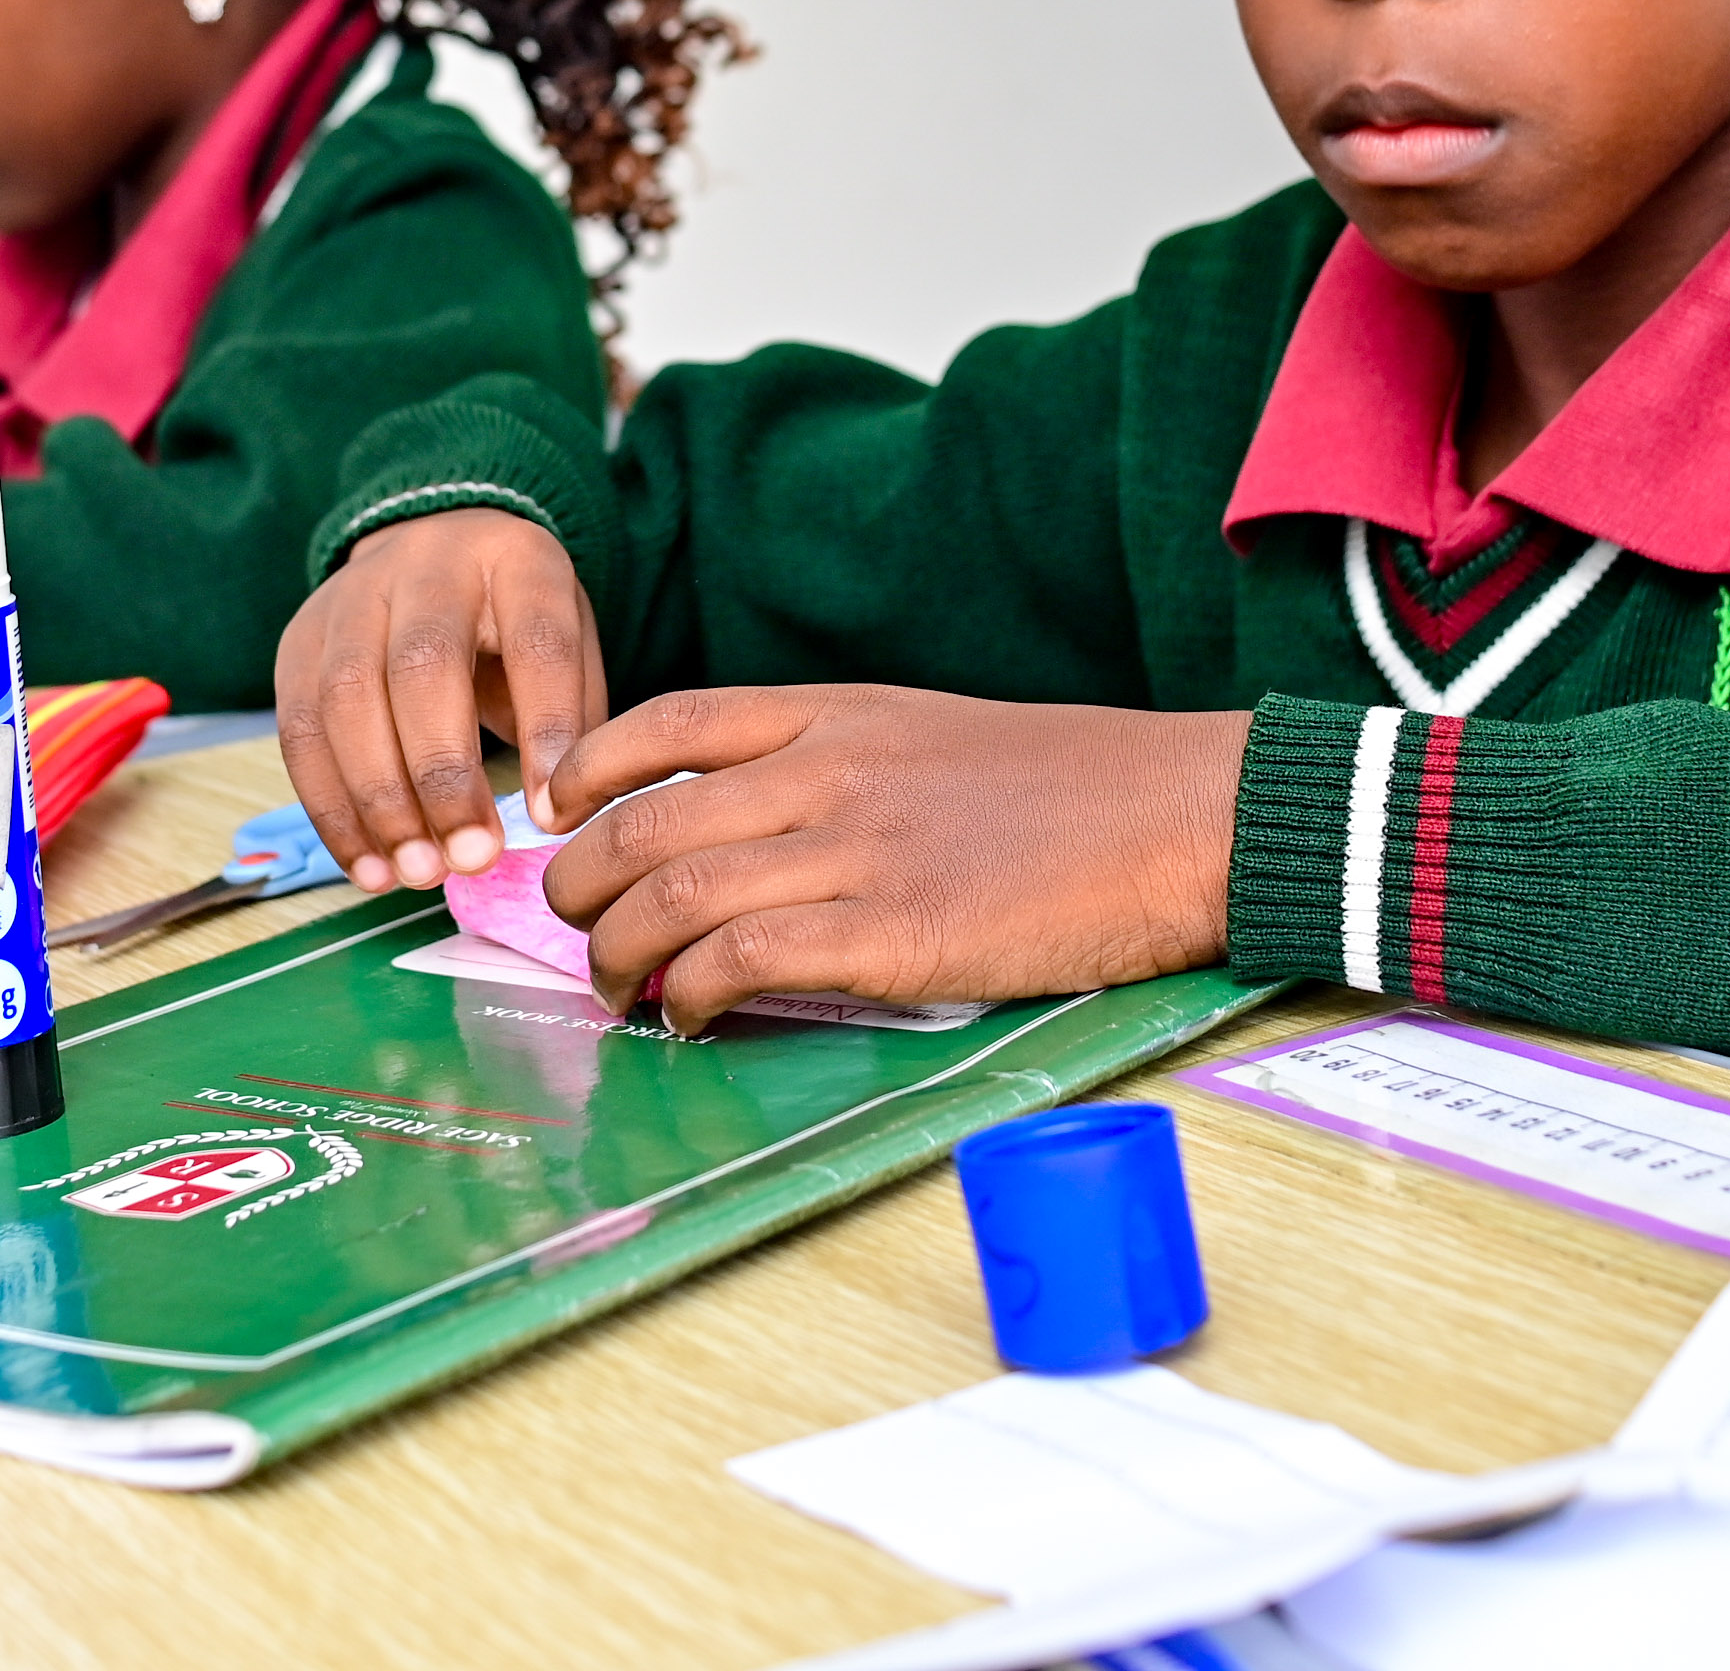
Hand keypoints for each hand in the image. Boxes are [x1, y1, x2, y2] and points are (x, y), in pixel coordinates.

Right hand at [275, 508, 604, 892]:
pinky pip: (300, 730)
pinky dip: (331, 810)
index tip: (552, 815)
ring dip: (379, 801)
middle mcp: (427, 563)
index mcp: (517, 559)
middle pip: (423, 666)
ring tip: (416, 871)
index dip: (545, 730)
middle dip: (443, 776)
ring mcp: (351, 597)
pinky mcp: (299, 642)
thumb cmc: (511, 619)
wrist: (430, 546)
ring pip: (347, 698)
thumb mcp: (568, 641)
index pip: (536, 643)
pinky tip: (368, 866)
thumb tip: (558, 817)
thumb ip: (570, 717)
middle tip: (470, 858)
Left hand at [535, 688, 1246, 1033]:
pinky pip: (738, 963)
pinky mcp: (889, 933)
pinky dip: (690, 997)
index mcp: (836, 712)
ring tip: (618, 989)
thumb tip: (750, 826)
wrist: (1174, 817)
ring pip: (670, 896)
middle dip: (577, 884)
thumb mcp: (930, 735)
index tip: (556, 814)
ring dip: (617, 954)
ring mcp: (854, 850)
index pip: (666, 721)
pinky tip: (693, 1017)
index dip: (588, 770)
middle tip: (572, 927)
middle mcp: (826, 770)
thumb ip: (836, 762)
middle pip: (642, 821)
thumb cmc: (1068, 789)